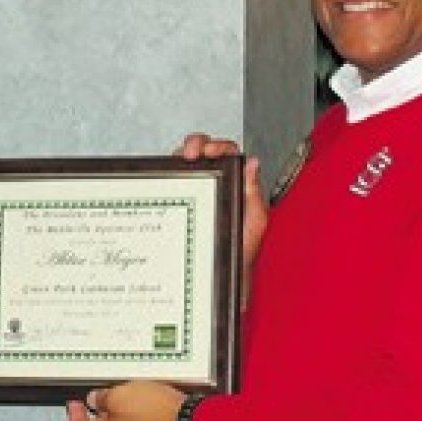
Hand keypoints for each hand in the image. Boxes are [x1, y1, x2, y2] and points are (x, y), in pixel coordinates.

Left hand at [66, 381, 184, 420]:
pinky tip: (133, 399)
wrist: (186, 419)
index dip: (73, 415)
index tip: (73, 401)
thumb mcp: (118, 395)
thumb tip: (92, 401)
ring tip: (115, 392)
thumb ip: (101, 399)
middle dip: (93, 413)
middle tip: (93, 394)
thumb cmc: (149, 408)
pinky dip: (128, 413)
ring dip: (112, 411)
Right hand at [177, 133, 267, 297]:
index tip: (212, 151)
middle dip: (196, 143)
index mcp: (236, 183)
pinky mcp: (179, 202)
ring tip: (181, 160)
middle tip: (192, 152)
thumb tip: (252, 164)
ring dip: (180, 154)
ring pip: (184, 162)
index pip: (227, 154)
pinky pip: (170, 182)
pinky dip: (166, 175)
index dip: (219, 146)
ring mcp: (195, 191)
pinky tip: (167, 178)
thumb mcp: (255, 222)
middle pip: (203, 150)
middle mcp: (215, 183)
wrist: (222, 277)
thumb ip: (254, 194)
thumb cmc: (240, 252)